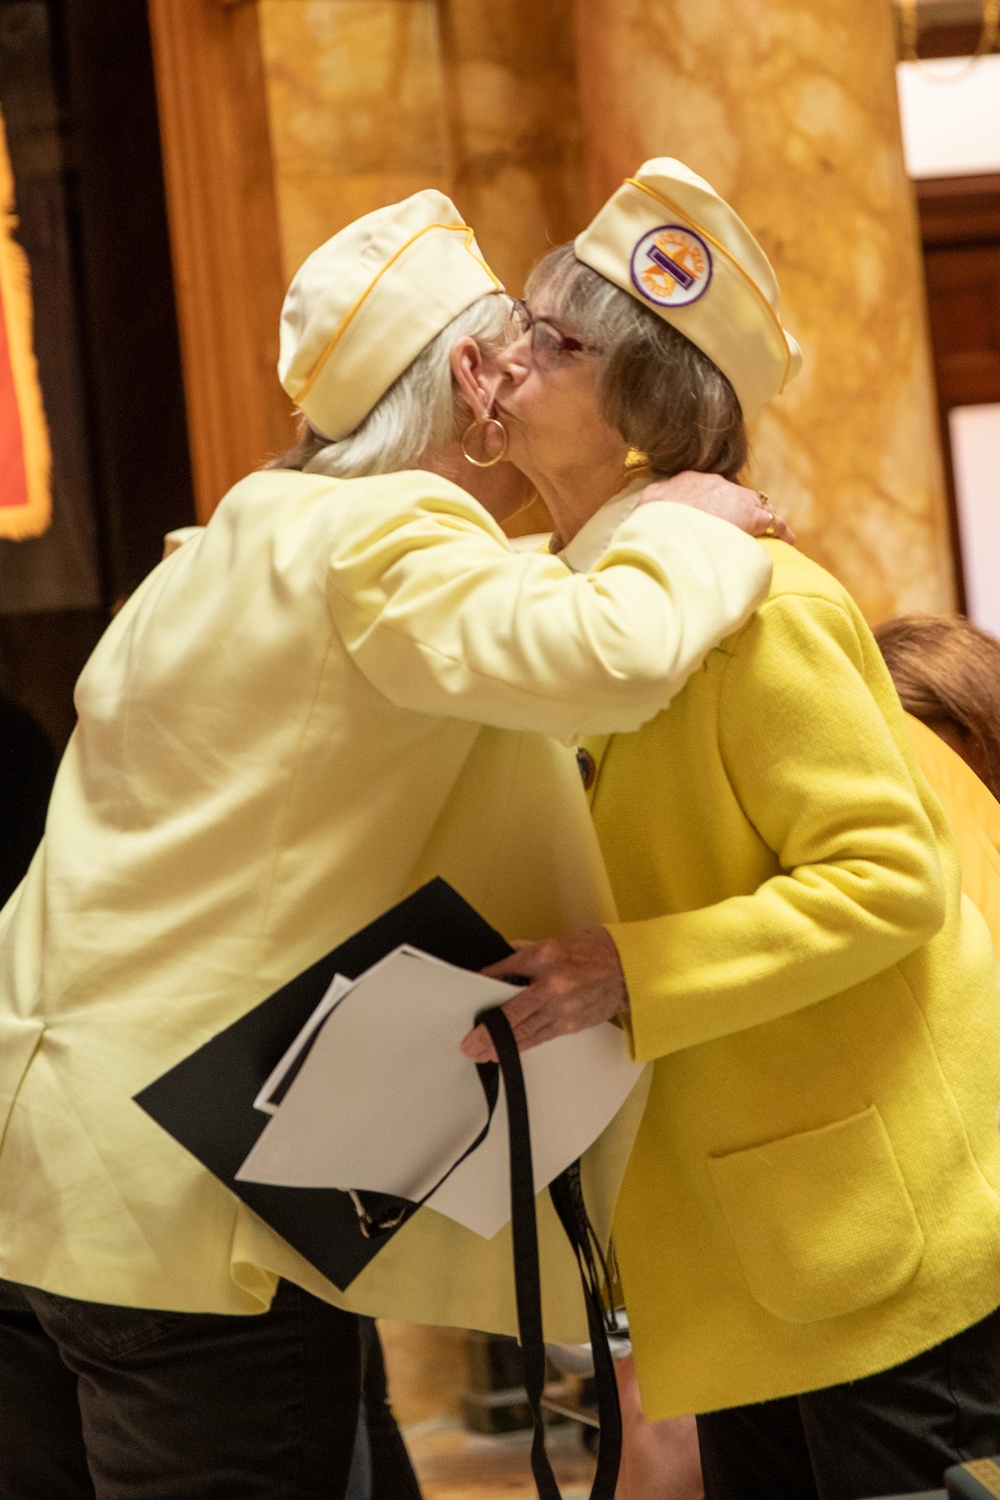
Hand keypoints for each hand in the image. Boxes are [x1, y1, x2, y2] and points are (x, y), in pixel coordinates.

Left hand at [460, 929, 628, 1061]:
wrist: (630, 970)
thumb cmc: (597, 952)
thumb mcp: (558, 942)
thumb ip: (528, 952)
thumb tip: (504, 961)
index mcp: (546, 957)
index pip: (506, 970)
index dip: (485, 983)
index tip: (470, 993)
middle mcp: (552, 985)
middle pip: (512, 1013)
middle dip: (489, 1032)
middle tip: (470, 1044)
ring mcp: (562, 1008)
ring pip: (525, 1031)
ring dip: (501, 1045)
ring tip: (482, 1053)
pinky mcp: (571, 1024)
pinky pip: (541, 1037)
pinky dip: (522, 1045)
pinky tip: (507, 1051)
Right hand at [639, 470, 794, 543]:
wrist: (668, 530)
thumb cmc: (651, 525)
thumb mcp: (646, 510)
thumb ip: (650, 509)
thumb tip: (643, 523)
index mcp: (686, 481)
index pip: (706, 489)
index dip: (711, 503)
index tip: (711, 515)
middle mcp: (712, 484)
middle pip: (731, 493)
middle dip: (735, 507)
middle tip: (739, 525)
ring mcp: (733, 498)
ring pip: (754, 504)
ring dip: (759, 518)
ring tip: (767, 532)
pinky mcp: (752, 516)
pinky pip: (773, 522)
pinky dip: (781, 530)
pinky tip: (787, 540)